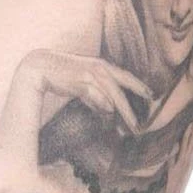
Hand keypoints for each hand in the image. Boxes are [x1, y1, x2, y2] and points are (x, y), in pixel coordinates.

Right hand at [23, 49, 152, 134]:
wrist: (42, 66)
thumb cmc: (62, 74)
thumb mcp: (84, 84)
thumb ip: (96, 95)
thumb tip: (108, 110)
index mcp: (103, 65)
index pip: (126, 76)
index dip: (139, 86)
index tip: (151, 96)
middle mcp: (101, 67)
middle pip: (124, 86)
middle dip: (135, 103)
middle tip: (145, 117)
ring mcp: (92, 73)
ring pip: (114, 95)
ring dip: (123, 112)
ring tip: (131, 126)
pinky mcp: (83, 81)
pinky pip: (98, 97)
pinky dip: (103, 107)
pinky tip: (107, 115)